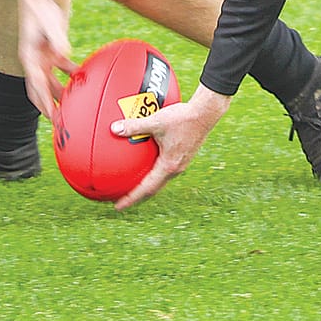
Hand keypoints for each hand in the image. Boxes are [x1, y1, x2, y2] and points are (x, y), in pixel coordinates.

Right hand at [12, 0, 76, 119]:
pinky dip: (71, 75)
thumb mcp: (49, 24)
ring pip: (51, 82)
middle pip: (40, 90)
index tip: (53, 117)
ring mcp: (42, 58)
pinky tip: (83, 78)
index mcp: (29, 58)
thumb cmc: (41, 10)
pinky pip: (61, 69)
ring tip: (73, 108)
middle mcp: (34, 61)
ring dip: (61, 94)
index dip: (44, 103)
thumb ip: (57, 39)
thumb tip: (64, 54)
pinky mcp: (52, 52)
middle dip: (49, 106)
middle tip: (62, 122)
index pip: (36, 86)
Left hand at [109, 87, 231, 210]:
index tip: (119, 206)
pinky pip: (165, 170)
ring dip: (146, 186)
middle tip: (122, 200)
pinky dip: (153, 173)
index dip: (131, 198)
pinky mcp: (183, 156)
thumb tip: (115, 129)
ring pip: (160, 180)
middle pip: (153, 189)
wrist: (205, 113)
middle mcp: (175, 168)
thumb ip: (135, 126)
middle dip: (137, 197)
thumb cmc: (183, 118)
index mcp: (169, 165)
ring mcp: (180, 163)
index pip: (147, 188)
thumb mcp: (155, 122)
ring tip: (133, 186)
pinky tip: (147, 164)